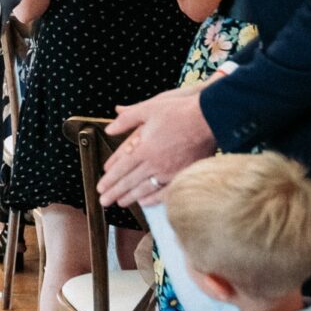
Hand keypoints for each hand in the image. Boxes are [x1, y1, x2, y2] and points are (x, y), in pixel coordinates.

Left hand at [97, 87, 215, 207]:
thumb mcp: (149, 108)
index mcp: (144, 148)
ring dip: (129, 197)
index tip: (100, 186)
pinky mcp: (183, 175)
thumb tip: (109, 128)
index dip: (109, 179)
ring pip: (144, 189)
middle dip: (113, 192)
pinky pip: (164, 192)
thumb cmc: (180, 111)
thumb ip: (127, 118)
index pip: (121, 168)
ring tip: (119, 202)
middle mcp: (154, 163)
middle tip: (103, 200)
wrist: (210, 118)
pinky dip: (152, 199)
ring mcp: (169, 171)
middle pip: (129, 182)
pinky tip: (144, 202)